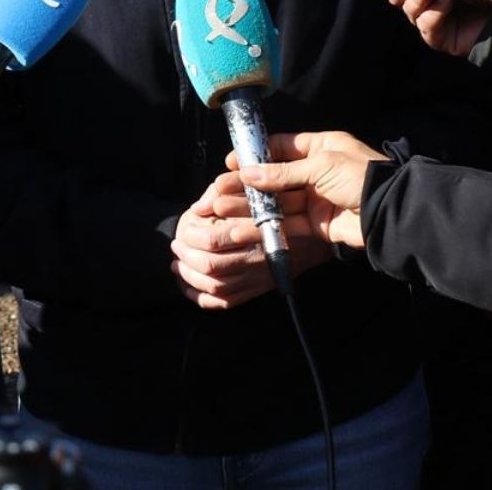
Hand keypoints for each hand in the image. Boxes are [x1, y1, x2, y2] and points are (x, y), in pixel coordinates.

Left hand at [170, 175, 331, 309]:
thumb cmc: (280, 204)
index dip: (191, 237)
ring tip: (178, 265)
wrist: (315, 233)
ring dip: (190, 278)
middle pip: (212, 266)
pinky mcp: (259, 289)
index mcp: (256, 231)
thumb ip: (224, 192)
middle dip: (187, 257)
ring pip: (217, 287)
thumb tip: (197, 207)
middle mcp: (258, 258)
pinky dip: (204, 298)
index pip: (213, 240)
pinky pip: (227, 302)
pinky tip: (190, 288)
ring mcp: (259, 277)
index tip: (183, 230)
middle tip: (176, 247)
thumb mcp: (254, 189)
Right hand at [233, 131, 383, 249]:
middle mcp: (317, 171)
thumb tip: (247, 173)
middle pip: (275, 177)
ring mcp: (316, 198)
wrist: (388, 212)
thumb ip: (282, 172)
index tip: (231, 163)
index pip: (282, 147)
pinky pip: (288, 223)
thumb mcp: (320, 166)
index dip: (256, 155)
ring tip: (222, 209)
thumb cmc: (360, 177)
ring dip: (251, 206)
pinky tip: (244, 226)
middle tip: (219, 190)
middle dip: (247, 184)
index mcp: (321, 147)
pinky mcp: (317, 223)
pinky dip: (267, 225)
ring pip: (277, 202)